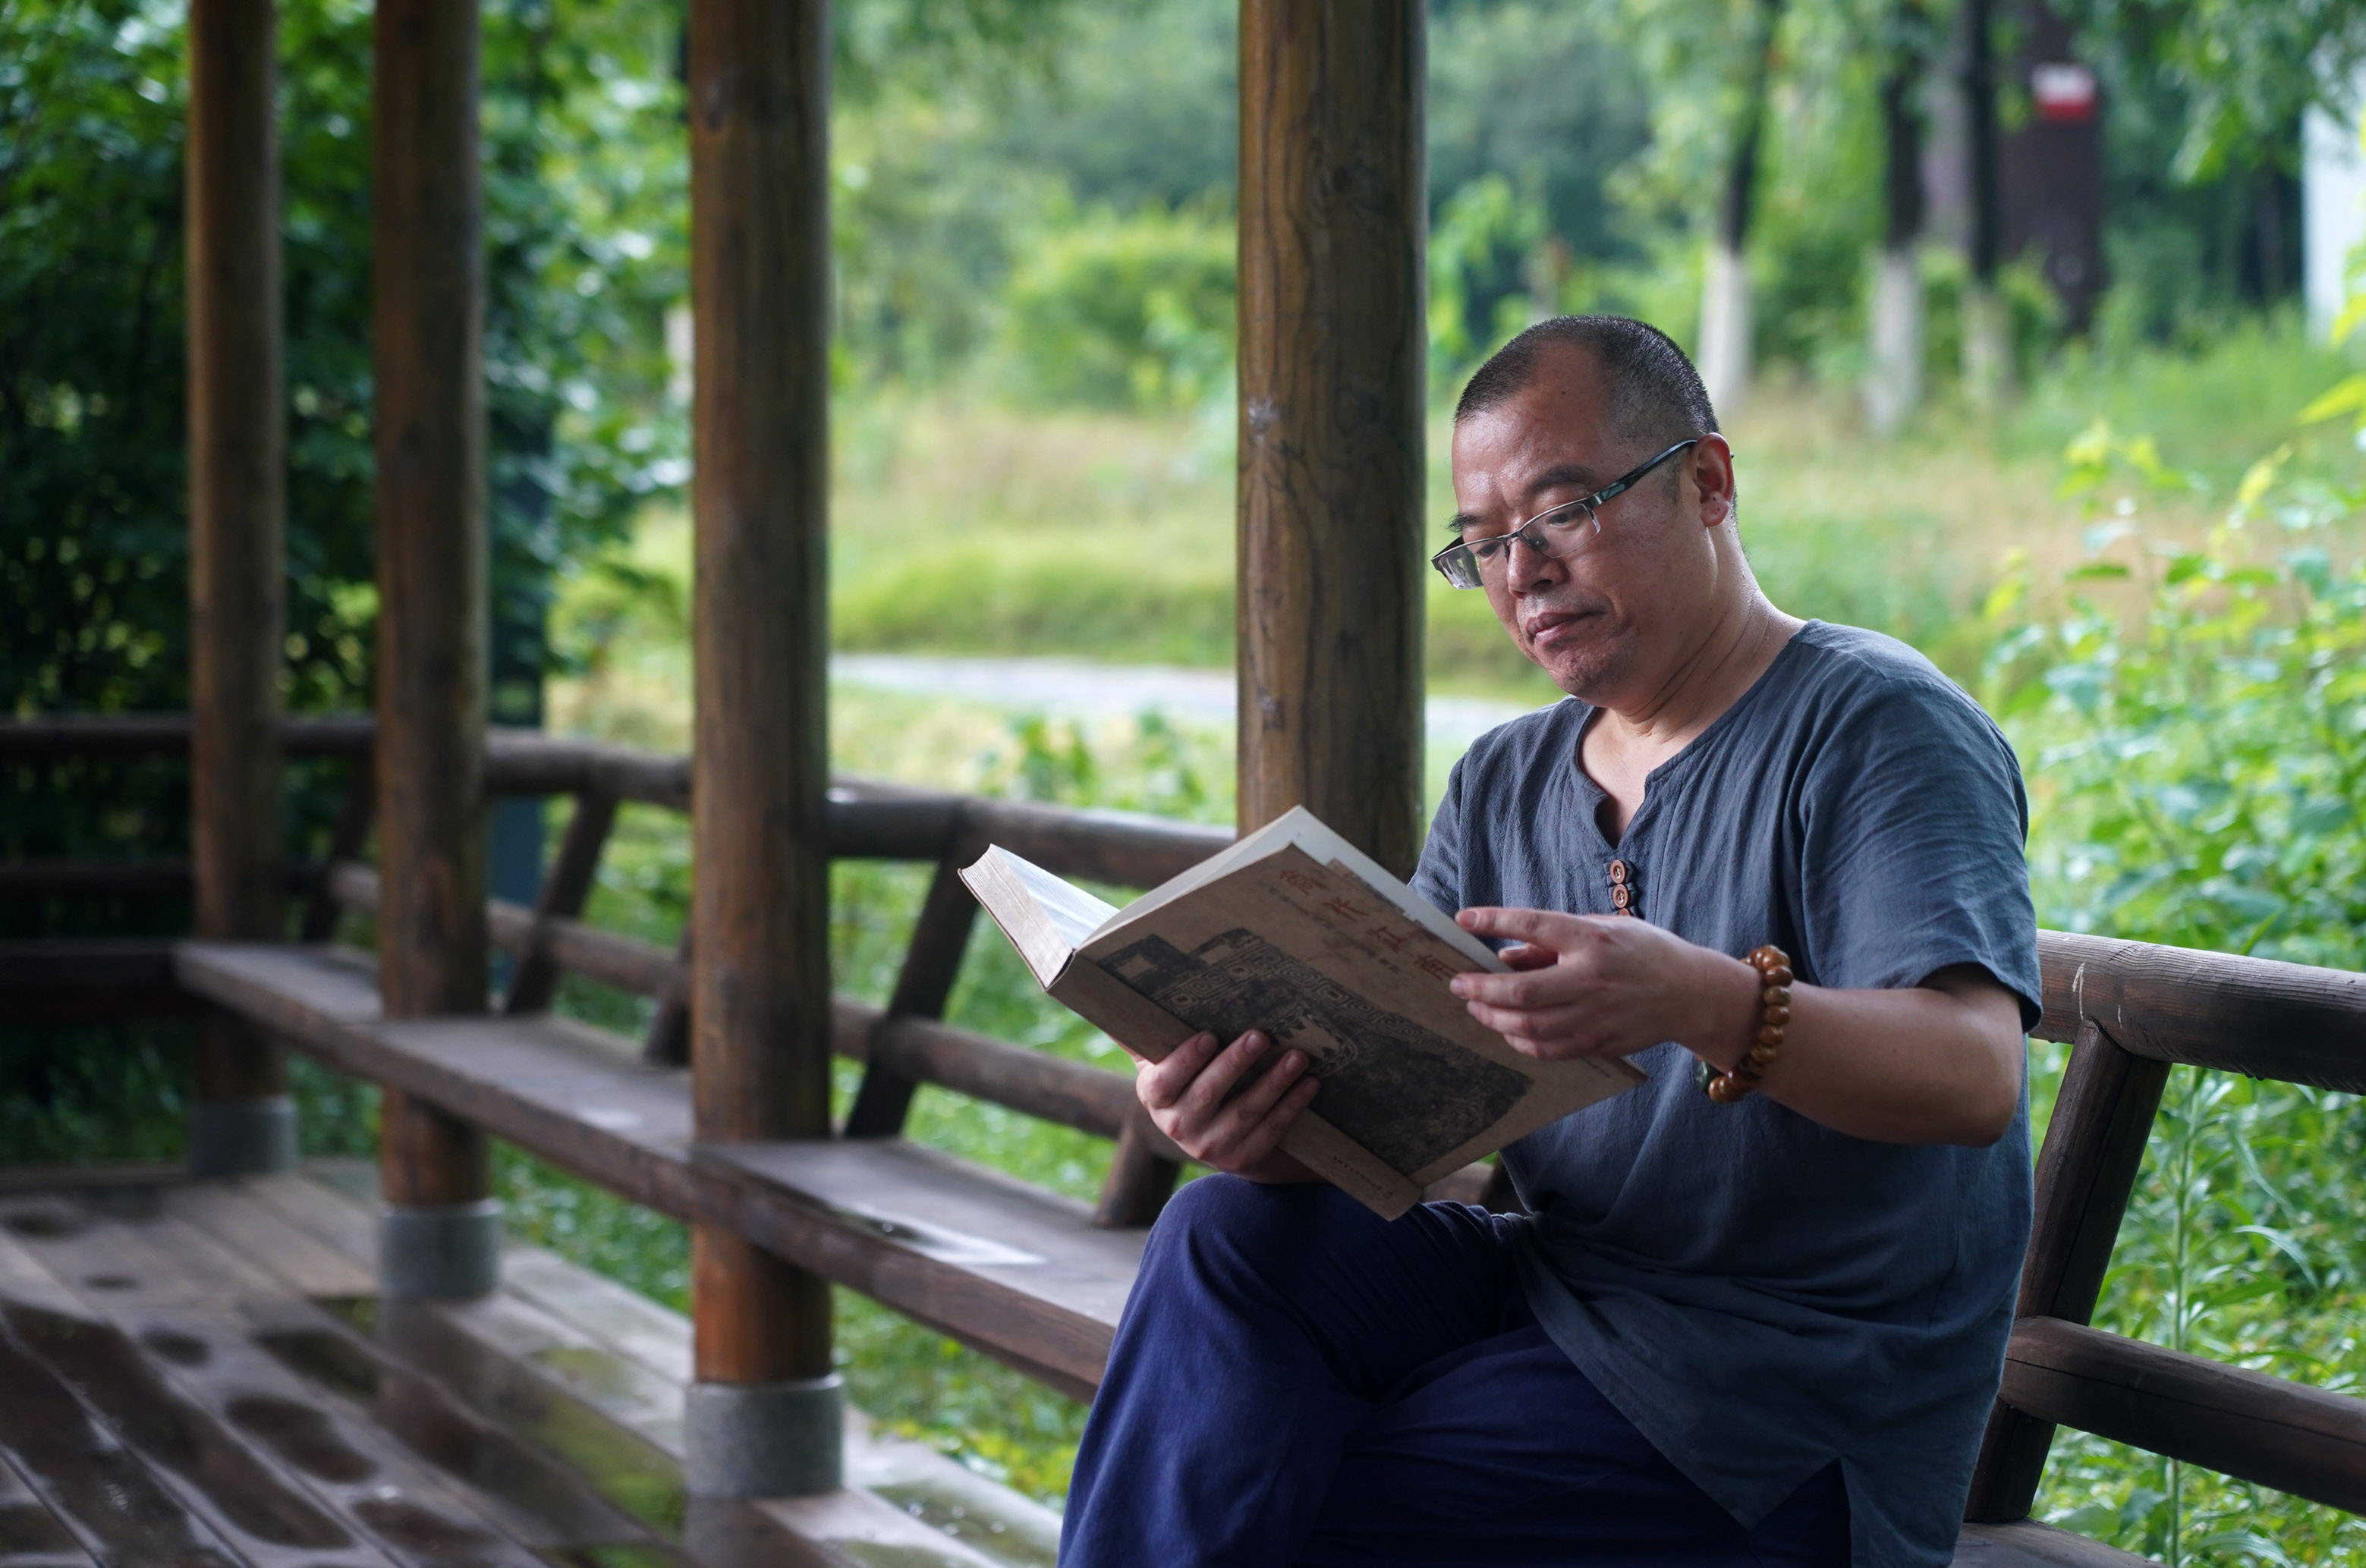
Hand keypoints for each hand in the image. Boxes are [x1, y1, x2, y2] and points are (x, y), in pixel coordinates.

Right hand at [1132, 1030, 1321, 1176]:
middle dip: (1235, 1064)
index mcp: (1155, 1096)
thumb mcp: (1162, 1058)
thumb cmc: (1188, 1077)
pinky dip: (1291, 1107)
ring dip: (1273, 1084)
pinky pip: (1269, 1132)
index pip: (1165, 1081)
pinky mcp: (1240, 1159)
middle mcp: (1177, 1127)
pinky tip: (1309, 1084)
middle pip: (1206, 1095)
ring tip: (1297, 1057)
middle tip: (1261, 1035)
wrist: (1213, 1133)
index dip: (1185, 1061)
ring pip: (1244, 1114)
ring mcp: (1210, 1147)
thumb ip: (1143, 1030)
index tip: (1207, 1036)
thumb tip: (1103, 985)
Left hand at [1449, 907, 1757, 1063]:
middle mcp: (1593, 979)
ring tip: (1475, 1006)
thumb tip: (1503, 956)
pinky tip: (1506, 1029)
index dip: (1494, 920)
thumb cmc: (1642, 952)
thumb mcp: (1602, 928)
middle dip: (1480, 988)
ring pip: (1529, 1026)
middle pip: (1522, 991)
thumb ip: (1552, 942)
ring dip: (1493, 1017)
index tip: (1464, 918)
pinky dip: (1519, 1040)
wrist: (1691, 993)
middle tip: (1458, 983)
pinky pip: (1547, 1050)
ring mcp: (1597, 1016)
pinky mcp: (1600, 1044)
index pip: (1534, 925)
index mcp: (1594, 939)